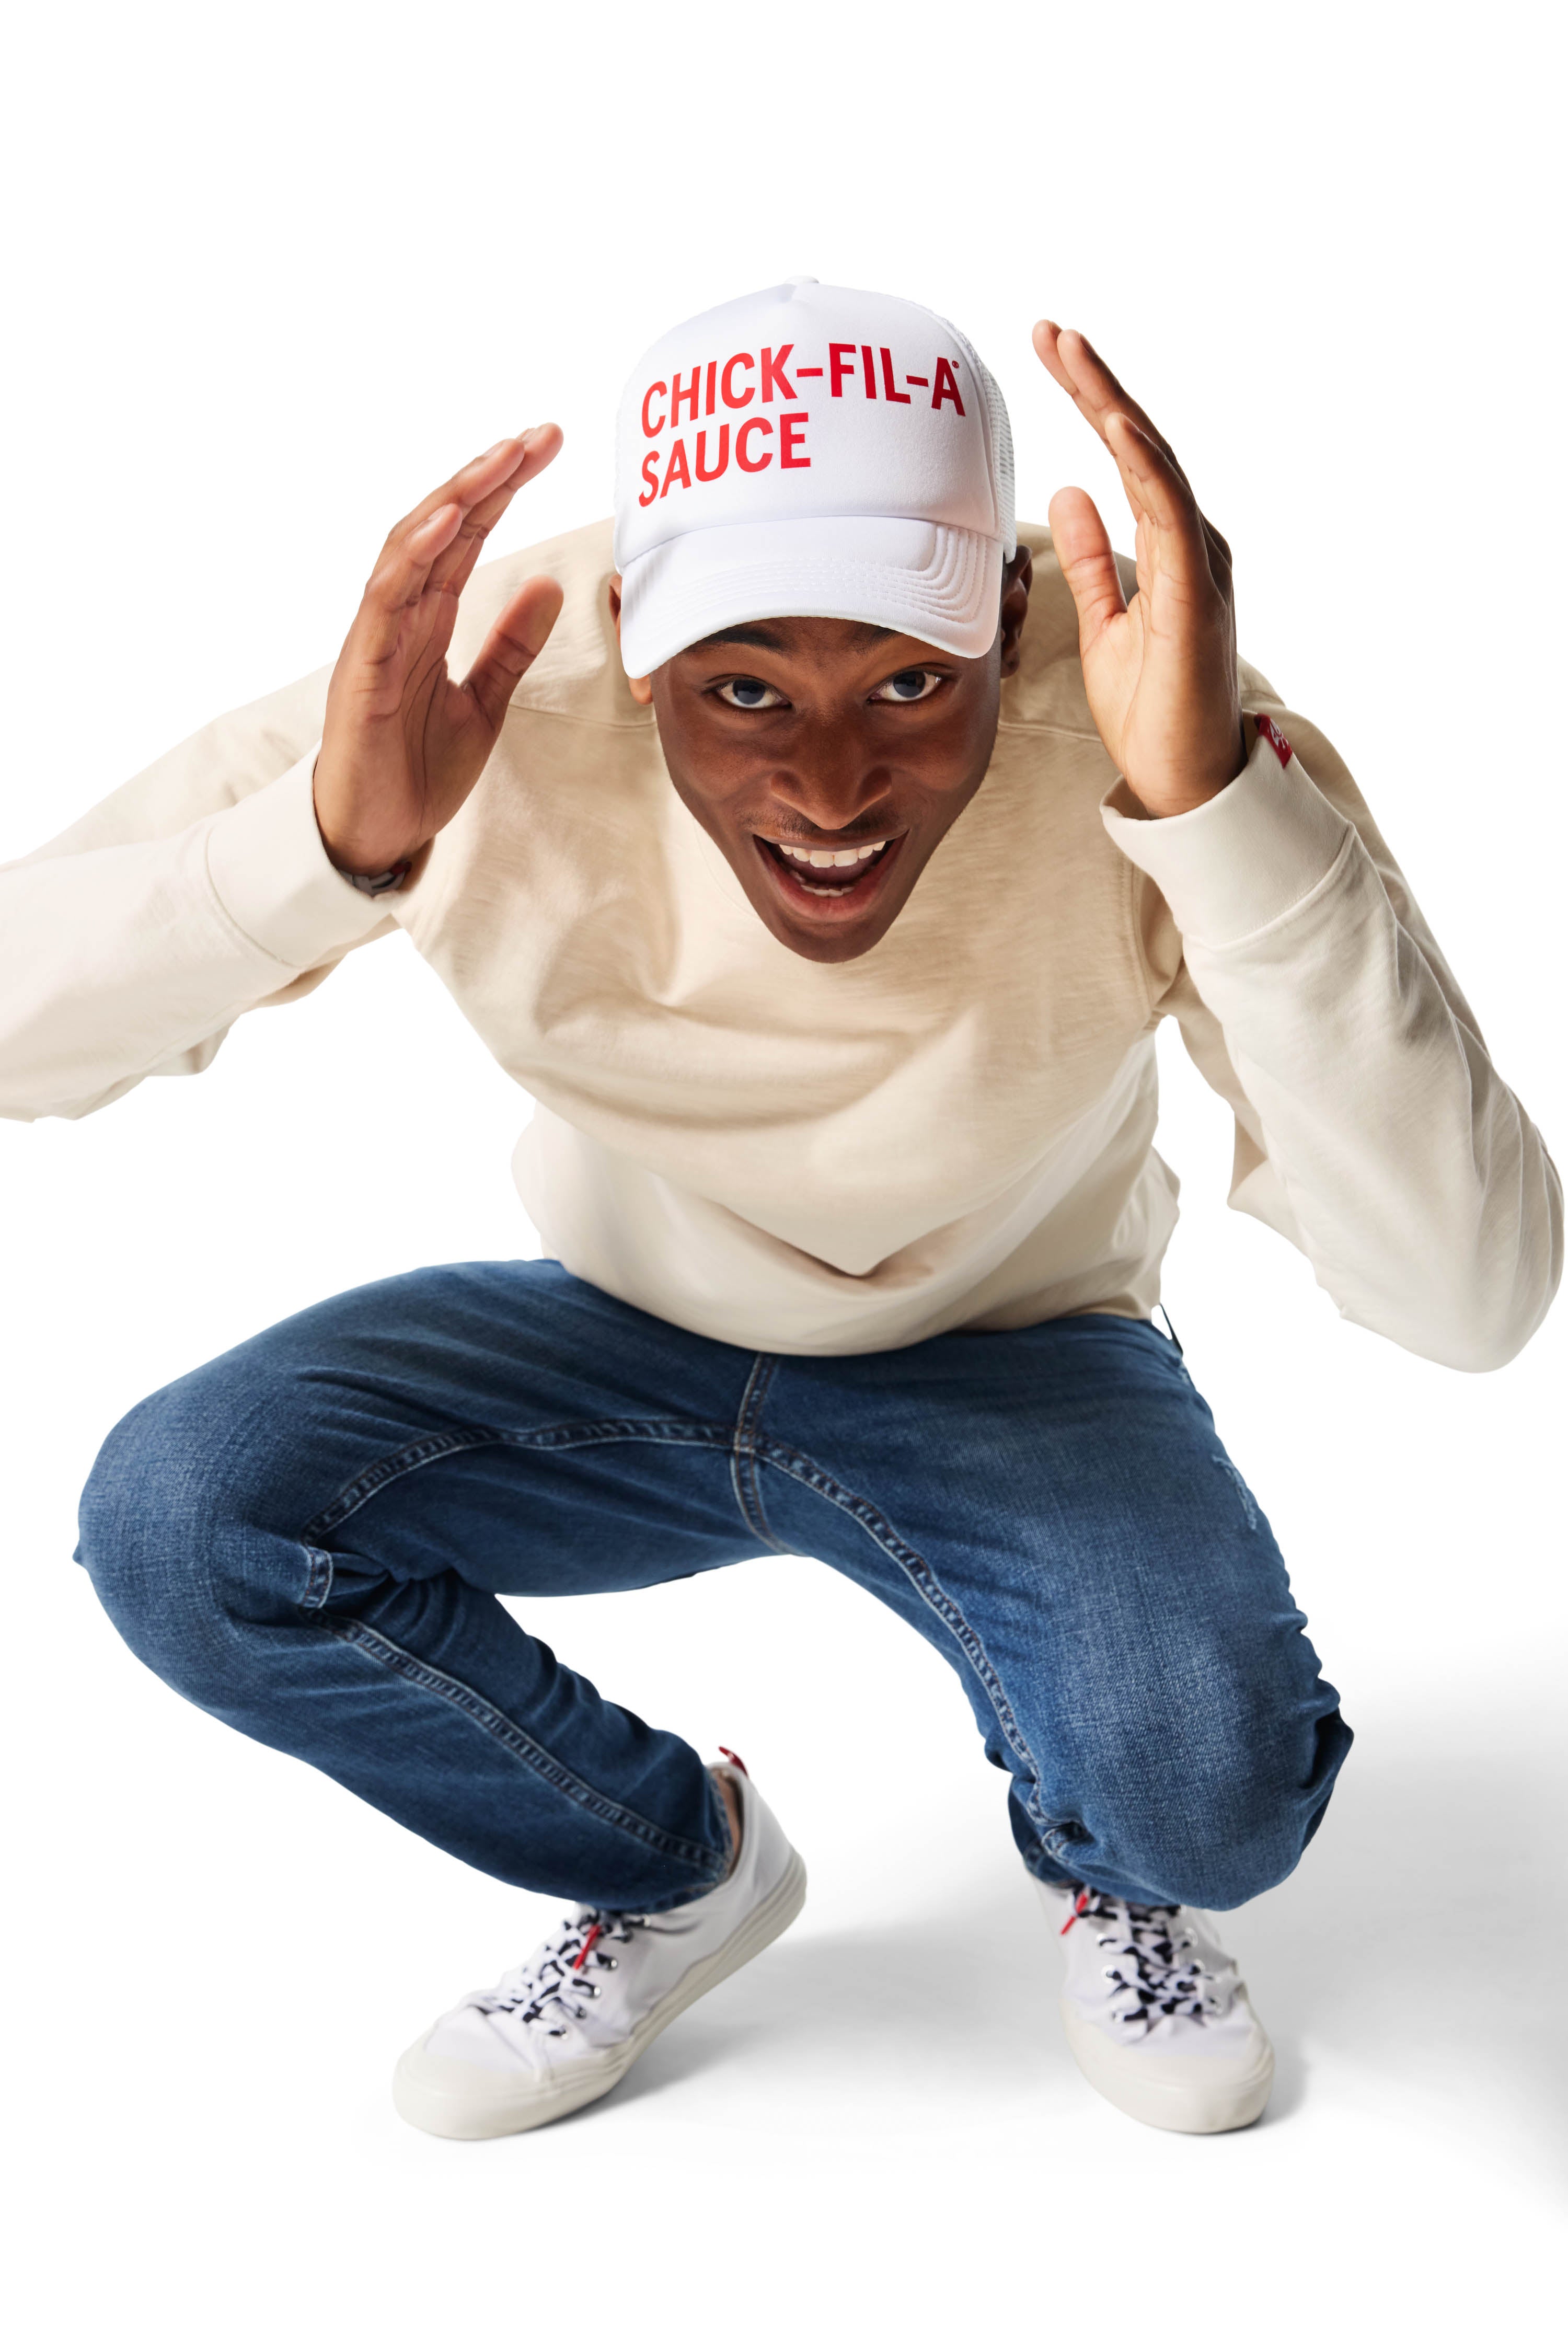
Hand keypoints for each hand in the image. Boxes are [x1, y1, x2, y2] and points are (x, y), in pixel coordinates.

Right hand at [314, 427, 564, 874]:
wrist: (377, 836)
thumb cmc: (417, 771)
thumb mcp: (486, 703)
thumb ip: (511, 646)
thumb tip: (548, 584)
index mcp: (429, 619)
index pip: (468, 537)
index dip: (505, 490)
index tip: (548, 448)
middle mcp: (400, 615)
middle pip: (443, 526)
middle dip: (489, 476)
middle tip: (540, 435)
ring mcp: (377, 637)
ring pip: (411, 548)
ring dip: (455, 499)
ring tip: (500, 458)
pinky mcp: (362, 669)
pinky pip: (385, 600)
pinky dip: (414, 557)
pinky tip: (447, 522)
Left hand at [1033, 325, 1244, 818]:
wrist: (1183, 780)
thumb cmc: (1152, 710)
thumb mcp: (1104, 622)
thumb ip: (1090, 559)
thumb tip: (1065, 493)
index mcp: (1171, 548)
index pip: (1125, 458)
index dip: (1089, 400)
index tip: (1049, 353)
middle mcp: (1193, 544)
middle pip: (1140, 444)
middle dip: (1095, 383)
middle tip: (1051, 331)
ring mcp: (1200, 565)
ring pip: (1156, 465)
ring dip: (1114, 405)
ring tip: (1073, 354)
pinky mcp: (1196, 594)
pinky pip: (1171, 514)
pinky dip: (1144, 465)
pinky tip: (1115, 424)